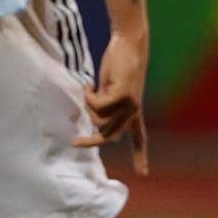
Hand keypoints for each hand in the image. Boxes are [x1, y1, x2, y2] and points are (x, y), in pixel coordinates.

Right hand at [73, 29, 149, 174]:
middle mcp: (134, 111)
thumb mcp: (111, 90)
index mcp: (134, 111)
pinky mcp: (123, 96)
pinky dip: (88, 96)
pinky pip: (96, 106)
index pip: (139, 137)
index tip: (144, 173)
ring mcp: (130, 105)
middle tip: (73, 143)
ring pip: (99, 120)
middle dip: (90, 142)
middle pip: (110, 136)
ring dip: (88, 105)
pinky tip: (90, 85)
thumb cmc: (119, 63)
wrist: (129, 43)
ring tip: (90, 89)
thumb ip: (107, 106)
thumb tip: (96, 124)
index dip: (140, 156)